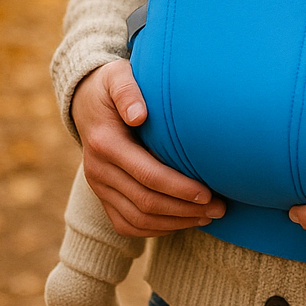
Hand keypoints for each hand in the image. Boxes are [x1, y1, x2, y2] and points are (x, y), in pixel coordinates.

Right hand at [71, 59, 225, 236]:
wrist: (85, 99)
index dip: (179, 187)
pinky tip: (183, 222)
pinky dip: (155, 229)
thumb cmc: (112, 84)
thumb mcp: (117, 76)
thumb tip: (139, 115)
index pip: (147, 174)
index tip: (208, 193)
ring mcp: (99, 187)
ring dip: (175, 223)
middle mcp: (98, 170)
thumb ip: (128, 91)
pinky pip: (126, 224)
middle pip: (145, 203)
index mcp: (105, 143)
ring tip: (208, 217)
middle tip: (220, 209)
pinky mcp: (102, 196)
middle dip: (185, 210)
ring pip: (137, 219)